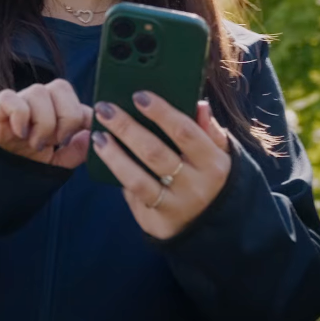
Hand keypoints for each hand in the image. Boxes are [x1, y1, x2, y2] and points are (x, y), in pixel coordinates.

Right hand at [0, 79, 92, 168]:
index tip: (88, 136)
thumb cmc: (26, 162)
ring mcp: (20, 100)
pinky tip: (19, 133)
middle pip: (62, 86)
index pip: (80, 102)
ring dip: (42, 123)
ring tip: (34, 143)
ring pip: (38, 91)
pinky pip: (13, 98)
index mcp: (59, 110)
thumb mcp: (57, 163)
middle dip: (65, 118)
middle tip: (54, 142)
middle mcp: (41, 100)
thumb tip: (95, 135)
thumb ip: (78, 151)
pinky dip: (20, 117)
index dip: (88, 118)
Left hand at [90, 92, 232, 239]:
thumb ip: (209, 130)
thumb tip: (200, 104)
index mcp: (214, 163)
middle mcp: (196, 186)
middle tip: (105, 109)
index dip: (161, 112)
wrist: (209, 224)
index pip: (185, 132)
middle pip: (155, 153)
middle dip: (127, 128)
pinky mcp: (158, 220)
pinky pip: (134, 194)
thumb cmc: (210, 178)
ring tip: (98, 136)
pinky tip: (106, 158)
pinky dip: (119, 174)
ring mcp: (176, 205)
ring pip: (138, 178)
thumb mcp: (220, 155)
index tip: (138, 96)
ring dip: (114, 155)